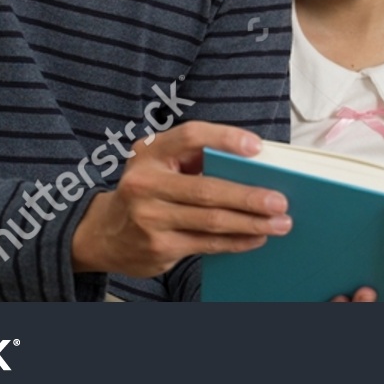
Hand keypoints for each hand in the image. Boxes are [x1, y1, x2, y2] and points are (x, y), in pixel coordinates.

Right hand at [70, 121, 290, 278]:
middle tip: (280, 200)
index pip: (191, 136)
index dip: (225, 139)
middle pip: (207, 188)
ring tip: (280, 222)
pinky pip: (207, 243)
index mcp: (149, 152)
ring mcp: (150, 218)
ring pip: (211, 220)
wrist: (103, 233)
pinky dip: (237, 241)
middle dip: (249, 195)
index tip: (257, 148)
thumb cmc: (146, 190)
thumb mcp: (159, 164)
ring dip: (251, 222)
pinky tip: (257, 237)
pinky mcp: (158, 246)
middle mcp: (145, 183)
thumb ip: (194, 159)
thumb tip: (254, 165)